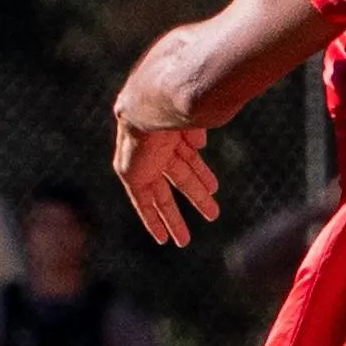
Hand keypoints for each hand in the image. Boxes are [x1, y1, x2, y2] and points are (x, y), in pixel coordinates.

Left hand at [113, 117, 220, 246]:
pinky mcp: (132, 174)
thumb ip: (195, 131)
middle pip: (181, 177)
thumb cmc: (178, 105)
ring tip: (186, 240)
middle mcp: (159, 147)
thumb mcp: (194, 120)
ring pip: (163, 195)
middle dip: (197, 196)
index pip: (190, 156)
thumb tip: (199, 146)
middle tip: (213, 214)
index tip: (213, 187)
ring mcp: (145, 160)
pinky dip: (152, 220)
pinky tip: (163, 239)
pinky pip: (142, 202)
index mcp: (175, 131)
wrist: (150, 104)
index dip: (201, 173)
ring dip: (176, 217)